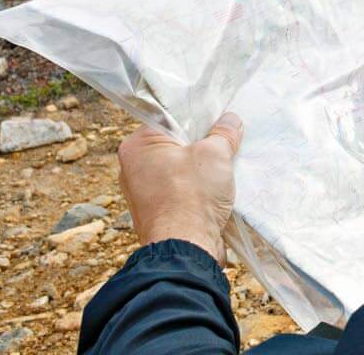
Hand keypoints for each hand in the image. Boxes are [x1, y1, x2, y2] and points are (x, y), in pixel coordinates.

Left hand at [117, 113, 243, 263]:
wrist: (186, 248)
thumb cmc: (192, 195)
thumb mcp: (215, 154)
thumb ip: (223, 133)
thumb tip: (230, 120)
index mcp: (138, 146)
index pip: (168, 118)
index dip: (196, 116)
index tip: (219, 117)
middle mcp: (133, 167)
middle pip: (174, 144)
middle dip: (201, 143)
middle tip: (225, 140)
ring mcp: (143, 192)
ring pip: (179, 168)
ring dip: (201, 167)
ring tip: (225, 164)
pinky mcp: (157, 212)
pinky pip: (180, 189)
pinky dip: (197, 187)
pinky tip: (217, 187)